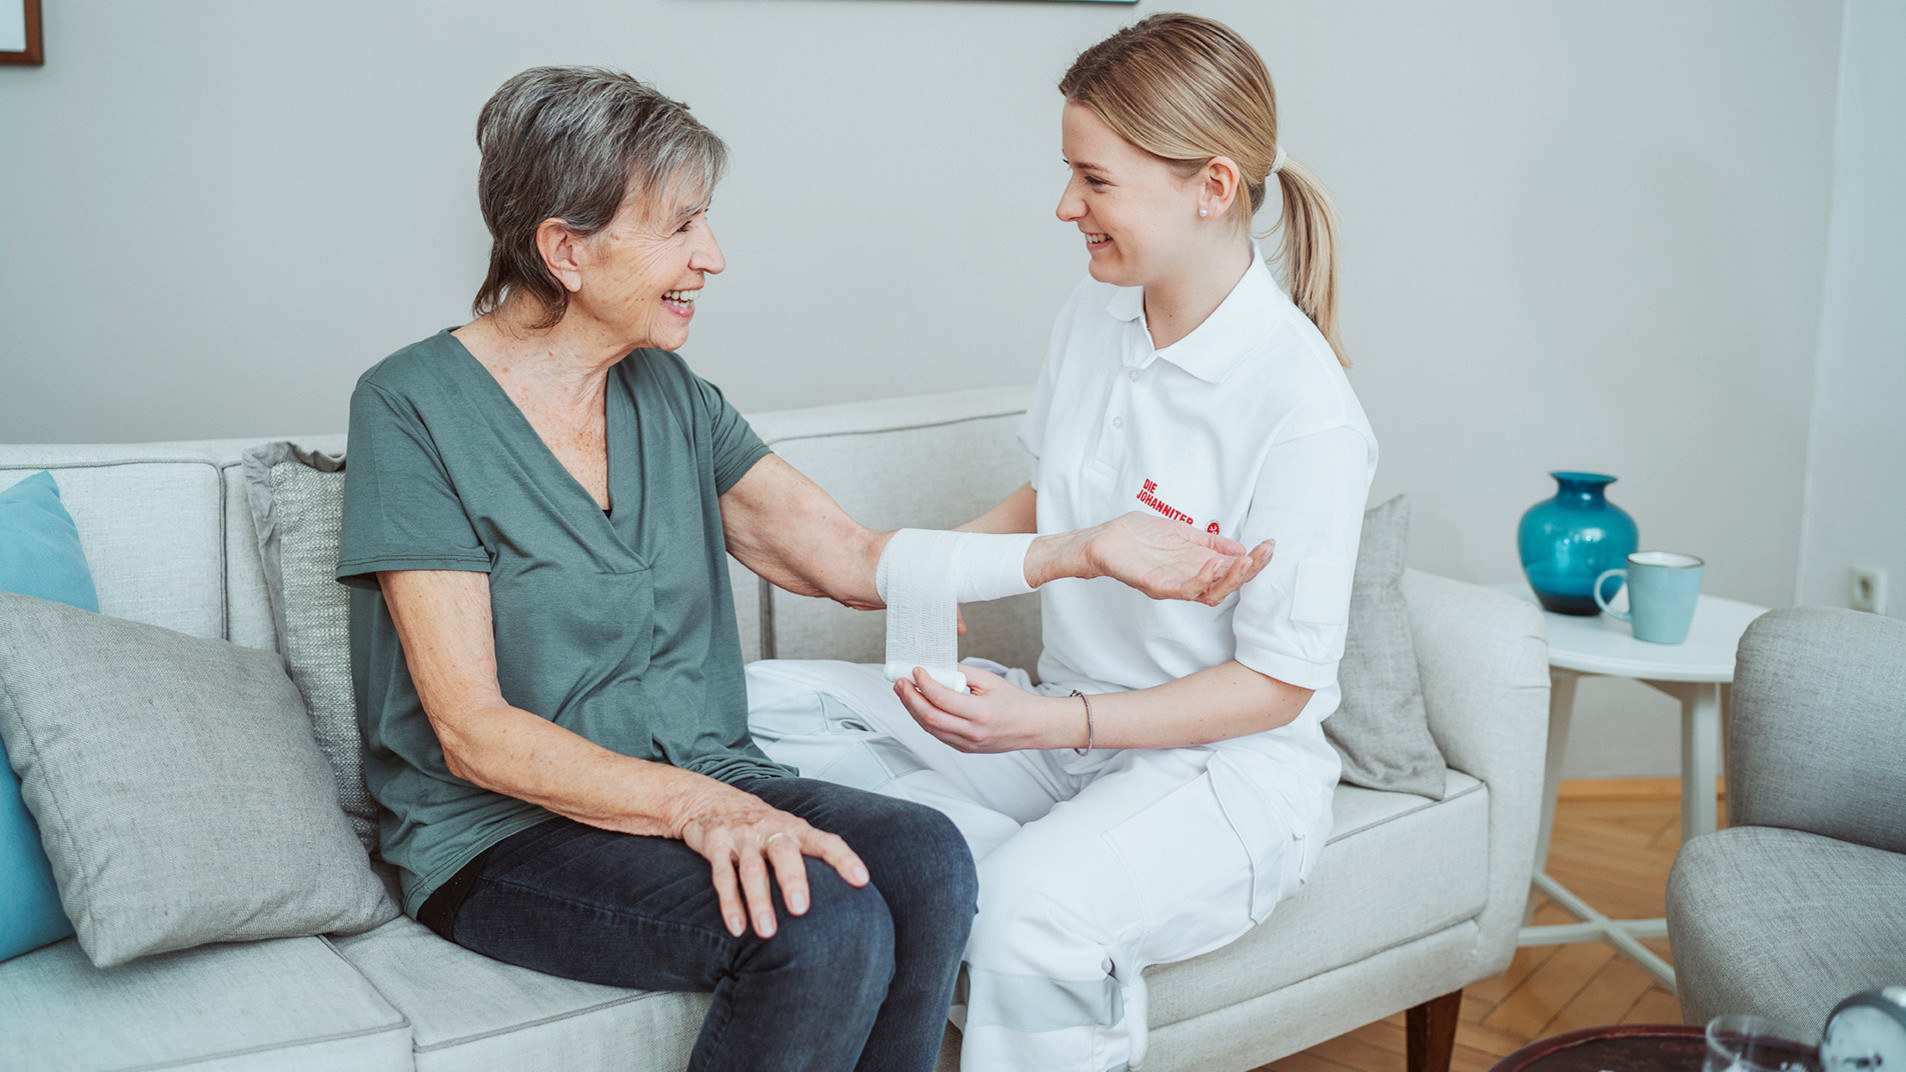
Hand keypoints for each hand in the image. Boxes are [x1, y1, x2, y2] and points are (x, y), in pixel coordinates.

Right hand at [675, 790, 868, 938]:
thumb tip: (845, 890)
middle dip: (793, 880)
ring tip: (767, 932)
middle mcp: (770, 830)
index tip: (861, 880)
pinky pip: (722, 876)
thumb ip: (811, 853)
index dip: (844, 859)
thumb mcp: (789, 830)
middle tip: (801, 910)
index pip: (825, 841)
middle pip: (784, 853)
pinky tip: (737, 927)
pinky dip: (730, 903)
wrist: (710, 799)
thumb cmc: (761, 825)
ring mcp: (742, 837)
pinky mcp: (716, 845)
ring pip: (751, 870)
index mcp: (795, 828)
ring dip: (759, 902)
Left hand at [893, 663, 1081, 752]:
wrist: (1031, 726)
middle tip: (900, 682)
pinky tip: (919, 705)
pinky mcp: (964, 749)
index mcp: (980, 713)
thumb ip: (961, 673)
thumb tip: (936, 668)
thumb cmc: (1013, 701)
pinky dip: (925, 719)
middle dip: (910, 698)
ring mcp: (967, 744)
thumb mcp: (989, 680)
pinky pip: (938, 734)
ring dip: (913, 709)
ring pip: (929, 728)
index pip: (941, 699)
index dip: (924, 683)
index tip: (917, 671)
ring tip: (905, 692)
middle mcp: (972, 732)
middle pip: (929, 717)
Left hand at [1083, 512, 1271, 605]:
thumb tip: (1240, 547)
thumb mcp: (1181, 532)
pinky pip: (1183, 589)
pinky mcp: (1155, 586)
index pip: (1231, 570)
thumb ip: (1209, 541)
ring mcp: (1172, 585)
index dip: (1253, 561)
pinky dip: (1201, 578)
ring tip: (1246, 562)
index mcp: (1195, 567)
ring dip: (1230, 578)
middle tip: (1264, 554)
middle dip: (1249, 571)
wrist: (1102, 540)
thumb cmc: (1136, 536)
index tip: (1269, 545)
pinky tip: (1213, 564)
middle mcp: (1187, 580)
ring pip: (1209, 592)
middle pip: (1227, 585)